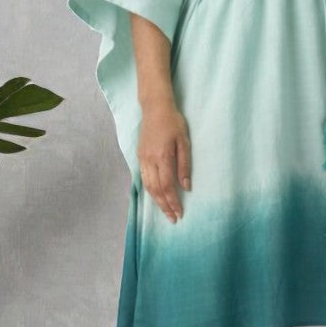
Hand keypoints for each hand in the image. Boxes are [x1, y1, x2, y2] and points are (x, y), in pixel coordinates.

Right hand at [138, 102, 191, 222]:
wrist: (155, 108)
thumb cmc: (173, 122)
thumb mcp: (184, 142)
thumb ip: (184, 165)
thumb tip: (186, 186)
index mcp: (162, 157)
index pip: (167, 186)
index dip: (173, 202)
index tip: (179, 213)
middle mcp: (150, 160)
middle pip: (155, 190)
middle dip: (164, 206)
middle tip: (172, 218)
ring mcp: (142, 159)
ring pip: (148, 186)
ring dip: (156, 201)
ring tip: (165, 211)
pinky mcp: (139, 156)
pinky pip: (144, 178)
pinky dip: (150, 190)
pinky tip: (156, 196)